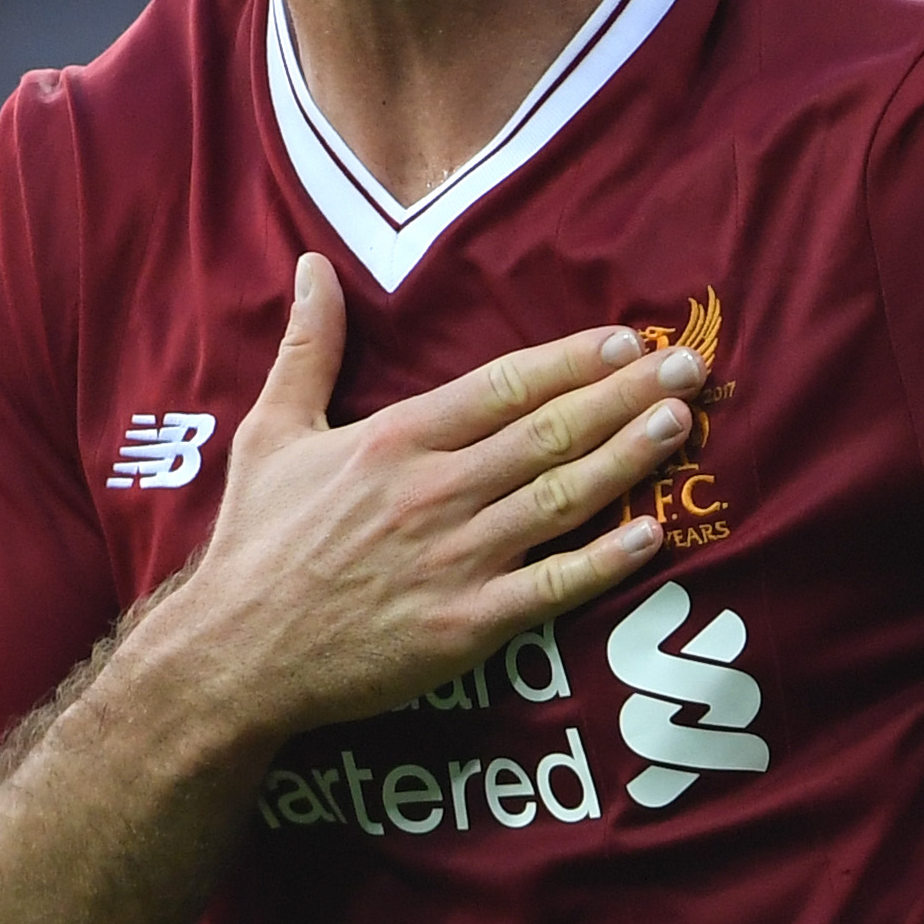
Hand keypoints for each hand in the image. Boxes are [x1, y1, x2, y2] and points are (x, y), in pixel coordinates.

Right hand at [135, 255, 700, 738]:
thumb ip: (308, 348)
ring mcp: (453, 559)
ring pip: (560, 498)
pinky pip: (551, 586)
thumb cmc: (255, 545)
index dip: (569, 361)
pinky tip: (652, 534)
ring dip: (628, 459)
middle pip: (548, 433)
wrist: (235, 657)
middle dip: (624, 396)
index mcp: (393, 440)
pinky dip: (605, 561)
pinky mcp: (465, 626)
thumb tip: (313, 266)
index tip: (626, 340)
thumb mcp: (270, 433)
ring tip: (681, 425)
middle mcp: (432, 491)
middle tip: (688, 366)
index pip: (502, 386)